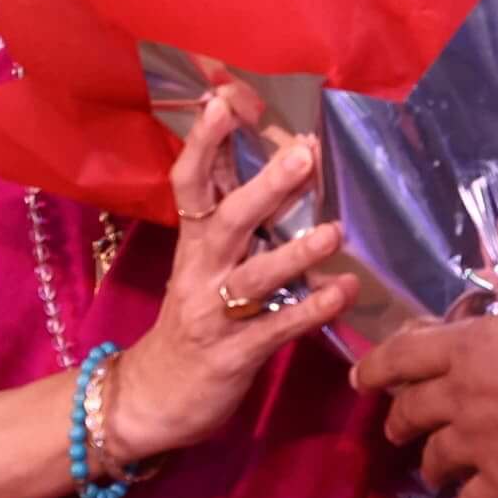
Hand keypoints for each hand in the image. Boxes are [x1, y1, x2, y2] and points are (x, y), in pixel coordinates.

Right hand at [109, 80, 363, 463]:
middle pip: (226, 220)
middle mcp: (200, 272)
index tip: (227, 99)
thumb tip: (263, 155)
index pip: (190, 182)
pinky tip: (344, 291)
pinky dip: (310, 309)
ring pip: (253, 277)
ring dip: (294, 253)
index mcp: (193, 244)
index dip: (206, 141)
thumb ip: (229, 215)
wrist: (153, 398)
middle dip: (264, 186)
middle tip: (304, 153)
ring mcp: (215, 314)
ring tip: (333, 231)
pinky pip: (275, 329)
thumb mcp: (202, 263)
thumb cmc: (192, 320)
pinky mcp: (234, 355)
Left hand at [356, 208, 497, 497]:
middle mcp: (461, 397)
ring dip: (434, 467)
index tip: (357, 380)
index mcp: (467, 347)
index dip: (375, 368)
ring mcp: (479, 444)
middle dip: (400, 423)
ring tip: (440, 473)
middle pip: (410, 414)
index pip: (402, 357)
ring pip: (436, 462)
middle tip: (398, 430)